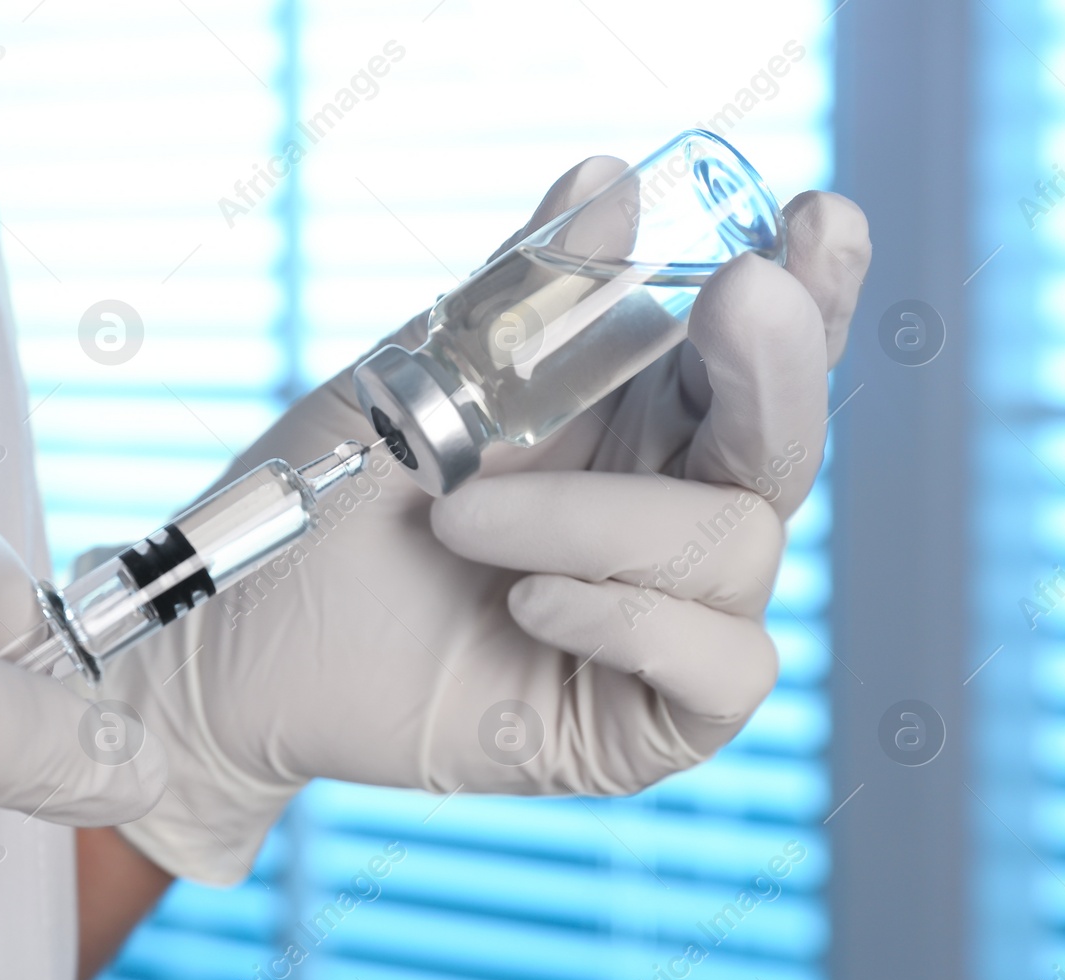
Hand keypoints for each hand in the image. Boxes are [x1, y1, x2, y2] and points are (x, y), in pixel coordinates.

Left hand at [101, 157, 869, 883]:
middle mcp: (663, 512)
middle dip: (774, 365)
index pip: (749, 354)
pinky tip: (528, 603)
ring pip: (730, 543)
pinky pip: (724, 665)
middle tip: (740, 297)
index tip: (819, 218)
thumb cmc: (331, 504)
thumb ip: (522, 296)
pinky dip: (627, 621)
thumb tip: (609, 177)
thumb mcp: (421, 383)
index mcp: (629, 422)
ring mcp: (663, 620)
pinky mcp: (645, 717)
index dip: (811, 290)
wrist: (245, 639)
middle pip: (782, 440)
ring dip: (593, 518)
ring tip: (458, 521)